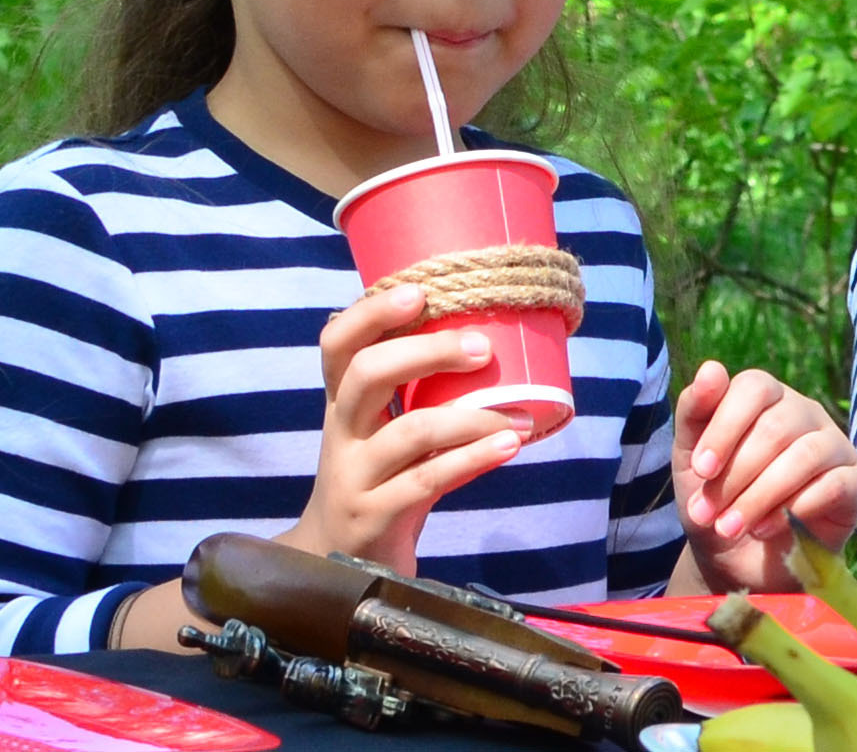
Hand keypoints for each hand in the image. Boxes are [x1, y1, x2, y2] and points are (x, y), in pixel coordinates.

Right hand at [276, 283, 530, 571]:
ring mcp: (353, 478)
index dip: (370, 313)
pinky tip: (508, 446)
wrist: (339, 564)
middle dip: (427, 353)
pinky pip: (427, 481)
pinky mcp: (374, 517)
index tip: (418, 292)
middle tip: (482, 348)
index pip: (337, 346)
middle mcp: (341, 435)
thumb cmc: (381, 481)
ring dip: (473, 418)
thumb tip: (493, 342)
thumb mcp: (385, 433)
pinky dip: (473, 459)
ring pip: (409, 432)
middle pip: (367, 375)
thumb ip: (418, 395)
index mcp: (341, 404)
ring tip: (519, 416)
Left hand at [670, 360, 856, 592]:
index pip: (754, 386)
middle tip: (708, 514)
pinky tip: (765, 530)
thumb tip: (711, 369)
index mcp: (766, 398)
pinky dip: (793, 510)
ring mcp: (834, 446)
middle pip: (777, 426)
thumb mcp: (690, 460)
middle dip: (736, 475)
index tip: (701, 470)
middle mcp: (804, 413)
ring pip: (805, 455)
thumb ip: (695, 412)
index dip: (725, 426)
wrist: (738, 560)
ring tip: (731, 527)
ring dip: (760, 496)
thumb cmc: (716, 499)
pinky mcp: (854, 484)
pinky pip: (834, 485)